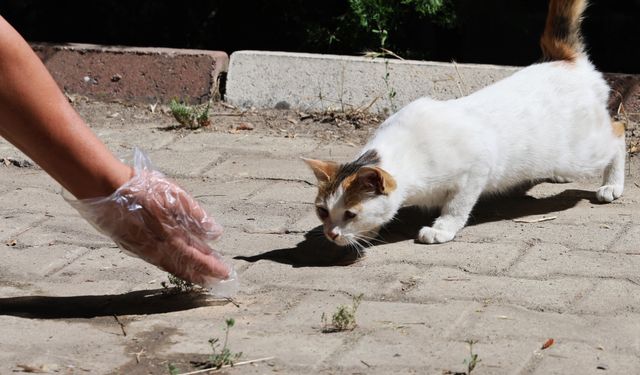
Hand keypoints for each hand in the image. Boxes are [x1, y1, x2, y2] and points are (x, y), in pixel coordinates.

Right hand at [66, 149, 235, 292]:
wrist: (106, 188)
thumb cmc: (142, 188)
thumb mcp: (174, 196)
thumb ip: (196, 215)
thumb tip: (215, 233)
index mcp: (169, 236)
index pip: (195, 257)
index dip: (211, 266)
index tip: (226, 273)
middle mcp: (156, 248)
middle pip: (184, 267)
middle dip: (202, 275)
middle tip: (217, 281)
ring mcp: (143, 249)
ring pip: (170, 266)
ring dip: (188, 273)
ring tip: (202, 278)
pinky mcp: (133, 246)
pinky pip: (158, 261)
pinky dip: (172, 265)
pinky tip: (178, 264)